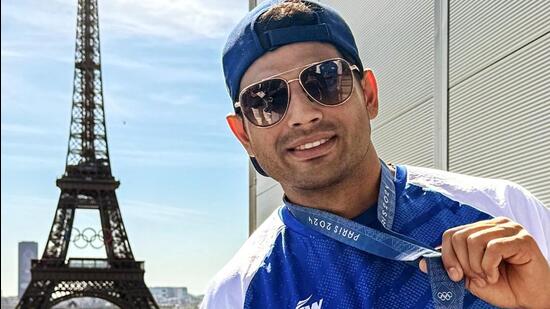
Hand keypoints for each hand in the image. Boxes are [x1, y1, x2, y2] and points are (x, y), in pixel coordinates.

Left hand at [419, 217, 549, 308]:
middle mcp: (495, 225)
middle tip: (475, 277)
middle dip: (463, 263)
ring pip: (474, 241)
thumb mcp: (469, 277)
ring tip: (488, 276)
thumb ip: (450, 268)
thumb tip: (422, 262)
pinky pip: (493, 248)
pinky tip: (496, 274)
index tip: (454, 275)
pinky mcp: (522, 239)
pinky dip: (489, 267)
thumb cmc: (504, 287)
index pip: (451, 233)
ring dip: (476, 266)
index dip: (447, 256)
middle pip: (459, 236)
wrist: (530, 300)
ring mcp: (509, 229)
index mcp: (481, 230)